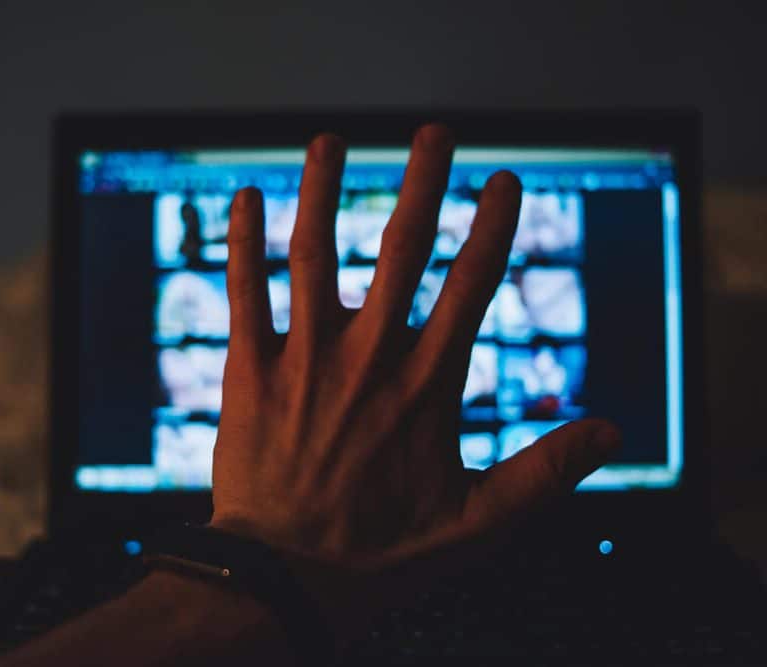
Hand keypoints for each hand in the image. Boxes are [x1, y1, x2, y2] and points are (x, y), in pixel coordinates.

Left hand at [210, 124, 619, 634]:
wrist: (282, 580)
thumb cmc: (380, 555)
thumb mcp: (479, 524)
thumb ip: (545, 473)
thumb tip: (612, 433)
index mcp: (427, 386)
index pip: (470, 287)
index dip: (491, 228)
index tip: (503, 181)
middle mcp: (369, 357)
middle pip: (400, 250)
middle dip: (421, 185)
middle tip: (433, 133)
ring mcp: (306, 359)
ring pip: (315, 254)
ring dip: (323, 191)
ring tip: (329, 141)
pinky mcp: (250, 371)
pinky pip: (244, 293)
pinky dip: (243, 243)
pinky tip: (246, 198)